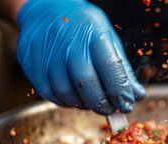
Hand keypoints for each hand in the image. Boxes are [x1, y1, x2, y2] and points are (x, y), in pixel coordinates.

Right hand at [16, 0, 145, 114]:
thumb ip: (122, 69)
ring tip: (92, 102)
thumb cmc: (82, 27)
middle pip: (86, 83)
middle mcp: (68, 44)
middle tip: (110, 109)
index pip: (110, 67)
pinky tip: (75, 97)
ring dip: (83, 105)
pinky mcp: (31, 64)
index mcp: (93, 34)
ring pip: (66, 93)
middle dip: (102, 103)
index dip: (120, 91)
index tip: (126, 104)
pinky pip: (48, 94)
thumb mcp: (108, 39)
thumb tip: (136, 95)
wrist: (45, 9)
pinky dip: (65, 102)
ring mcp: (47, 54)